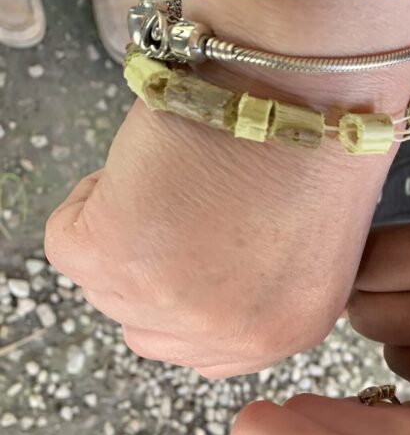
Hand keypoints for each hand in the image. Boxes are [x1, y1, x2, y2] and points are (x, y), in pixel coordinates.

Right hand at [44, 100, 385, 375]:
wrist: (303, 79)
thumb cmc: (318, 135)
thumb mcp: (307, 243)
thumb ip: (256, 286)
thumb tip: (199, 276)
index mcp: (287, 330)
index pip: (203, 354)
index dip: (186, 301)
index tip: (189, 255)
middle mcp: (233, 334)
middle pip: (146, 330)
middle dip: (151, 273)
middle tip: (175, 208)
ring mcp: (174, 304)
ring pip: (104, 288)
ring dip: (121, 231)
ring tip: (168, 177)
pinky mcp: (119, 257)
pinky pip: (67, 244)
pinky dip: (88, 200)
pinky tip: (140, 168)